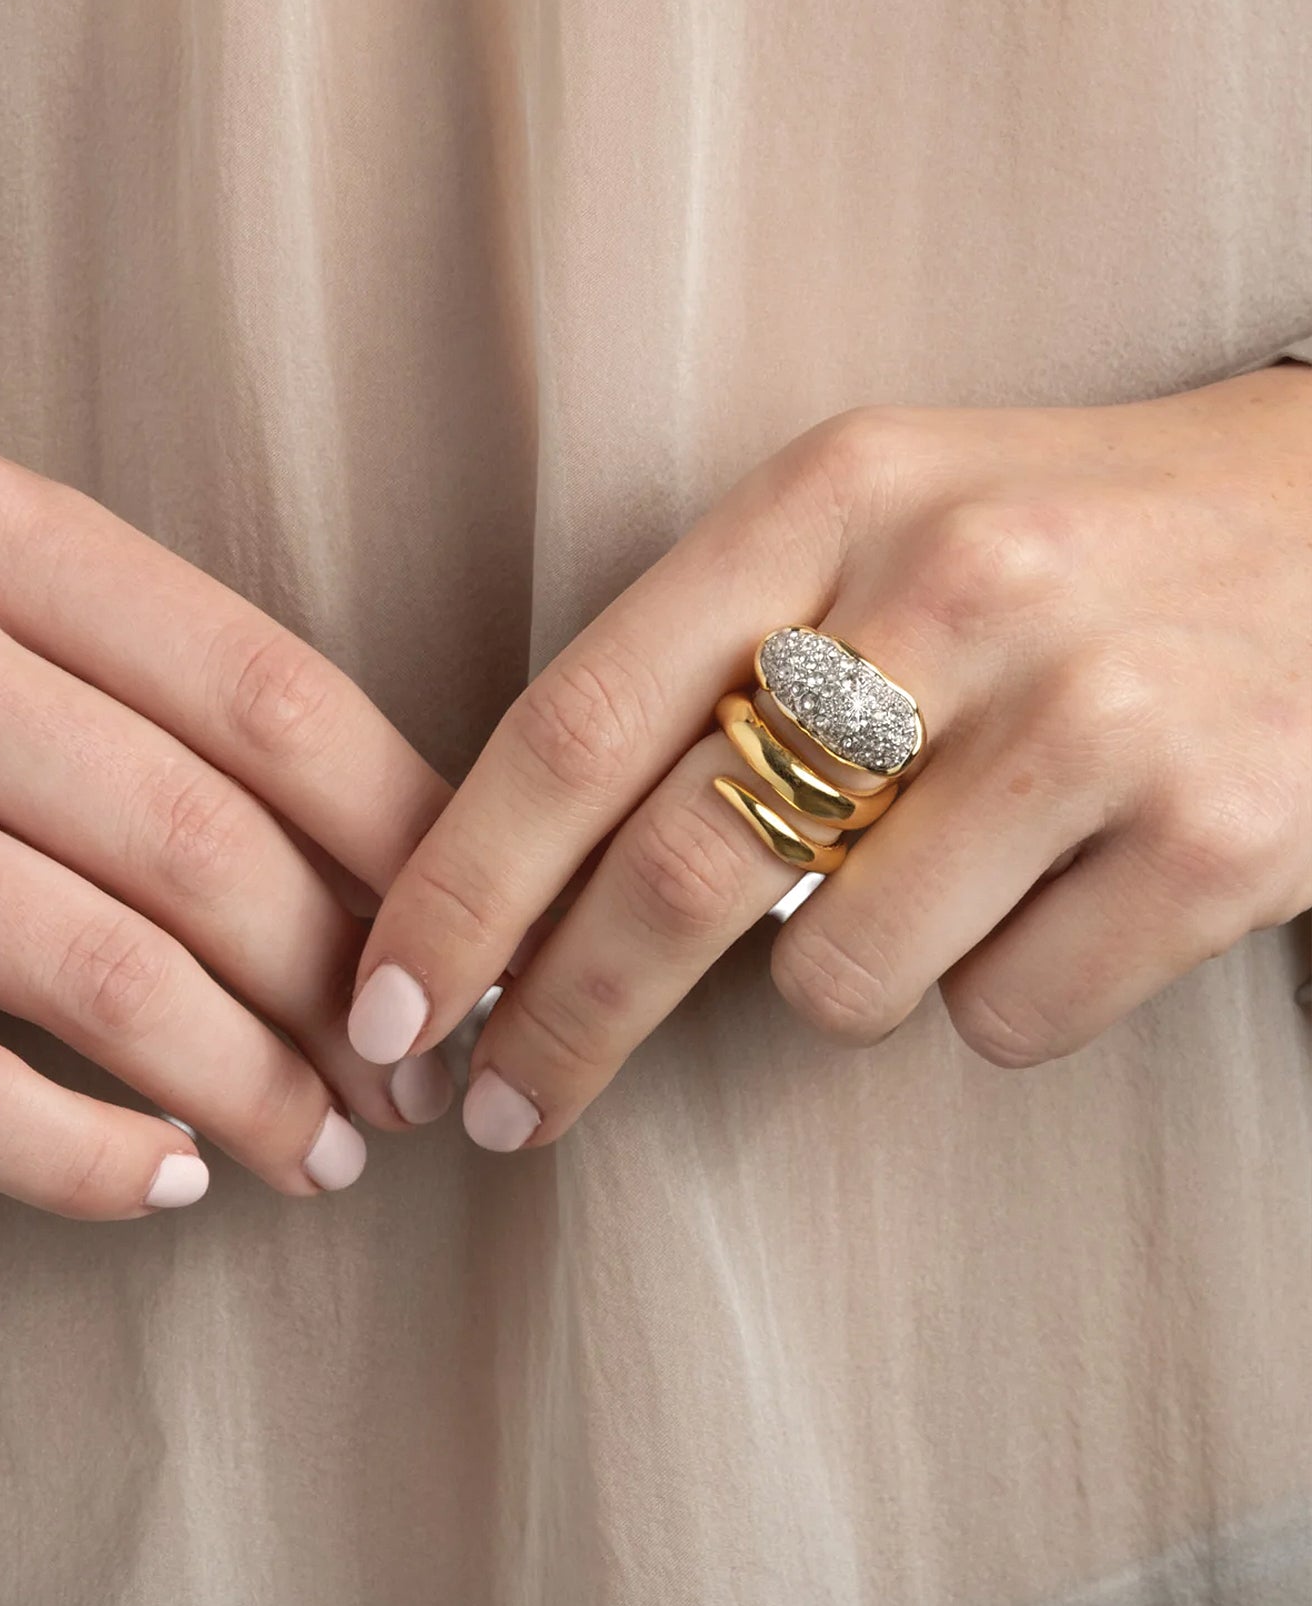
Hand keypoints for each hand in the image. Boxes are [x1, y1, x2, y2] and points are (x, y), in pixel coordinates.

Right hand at [0, 445, 453, 1214]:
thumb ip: (173, 703)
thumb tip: (410, 877)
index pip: (268, 696)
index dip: (406, 839)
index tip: (473, 938)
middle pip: (203, 847)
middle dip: (347, 994)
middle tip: (415, 1079)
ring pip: (103, 978)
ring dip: (256, 1091)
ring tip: (329, 1148)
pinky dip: (92, 1162)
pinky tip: (176, 1180)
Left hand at [347, 367, 1311, 1150]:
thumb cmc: (1071, 543)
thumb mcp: (885, 525)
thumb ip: (722, 661)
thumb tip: (534, 886)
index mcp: (834, 494)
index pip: (580, 719)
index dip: (459, 886)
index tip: (387, 1006)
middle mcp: (956, 587)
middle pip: (676, 867)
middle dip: (560, 1021)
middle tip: (500, 1112)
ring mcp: (1097, 713)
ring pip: (841, 977)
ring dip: (850, 978)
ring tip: (951, 879)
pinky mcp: (1218, 838)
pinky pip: (1004, 1019)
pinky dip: (1004, 995)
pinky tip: (1073, 895)